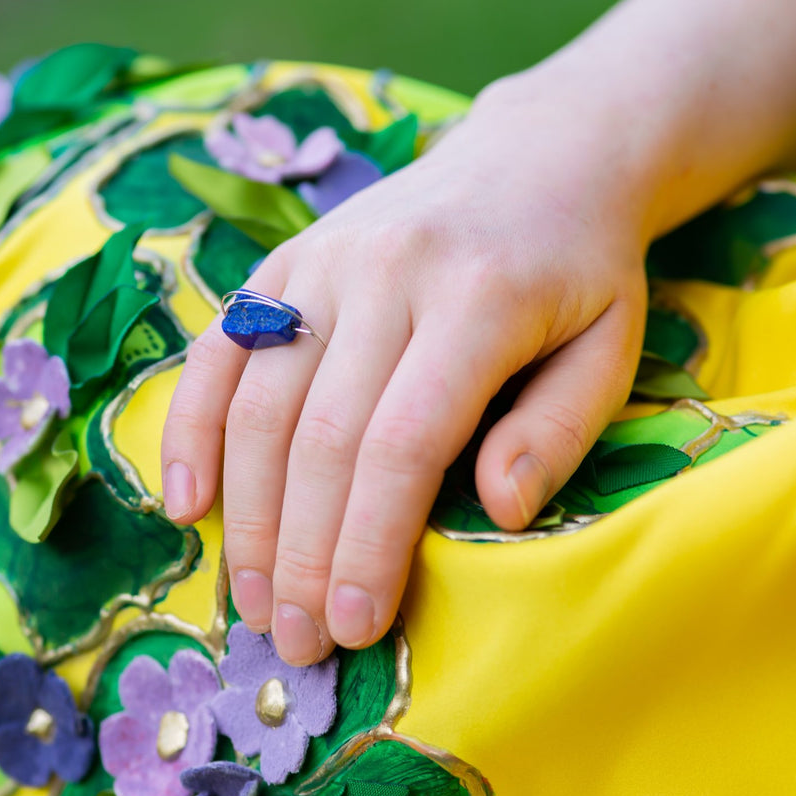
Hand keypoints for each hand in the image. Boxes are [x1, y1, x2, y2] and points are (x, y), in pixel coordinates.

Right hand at [160, 76, 652, 664]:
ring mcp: (322, 259)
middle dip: (300, 552)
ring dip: (247, 514)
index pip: (403, 442)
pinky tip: (186, 502)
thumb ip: (556, 430)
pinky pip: (219, 349)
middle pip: (319, 434)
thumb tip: (494, 511)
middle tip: (294, 642)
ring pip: (258, 401)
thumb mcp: (609, 347)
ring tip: (252, 601)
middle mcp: (386, 272)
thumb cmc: (579, 272)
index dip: (368, 544)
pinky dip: (191, 427)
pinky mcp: (284, 259)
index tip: (355, 627)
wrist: (537, 153)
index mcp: (478, 298)